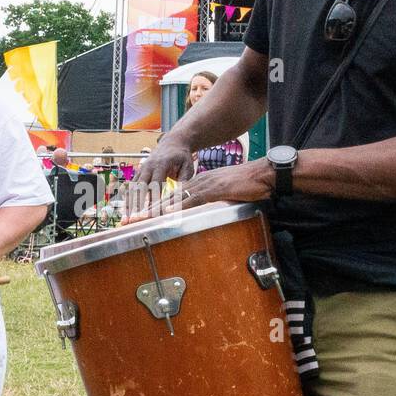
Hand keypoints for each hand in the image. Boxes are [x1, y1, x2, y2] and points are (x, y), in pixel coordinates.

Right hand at [126, 138, 194, 218]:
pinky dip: (128, 200)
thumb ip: (184, 180)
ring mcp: (141, 169)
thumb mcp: (187, 166)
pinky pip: (131, 188)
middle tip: (133, 219)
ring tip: (125, 220)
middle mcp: (148, 167)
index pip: (155, 184)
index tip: (151, 212)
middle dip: (136, 204)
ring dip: (128, 205)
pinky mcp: (139, 173)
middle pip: (139, 188)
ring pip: (132, 189)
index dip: (152, 198)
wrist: (172, 143)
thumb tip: (181, 195)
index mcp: (160, 164)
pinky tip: (126, 213)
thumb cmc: (182, 157)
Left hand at [134, 160, 274, 221]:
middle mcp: (198, 182)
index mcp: (199, 183)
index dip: (154, 207)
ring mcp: (205, 184)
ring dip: (157, 210)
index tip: (140, 217)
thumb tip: (205, 214)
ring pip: (176, 198)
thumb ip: (213, 203)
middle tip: (130, 220)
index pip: (172, 197)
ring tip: (141, 219)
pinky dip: (179, 207)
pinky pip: (193, 199)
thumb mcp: (225, 195)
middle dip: (148, 209)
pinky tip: (168, 213)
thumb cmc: (248, 186)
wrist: (264, 175)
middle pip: (168, 196)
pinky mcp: (214, 189)